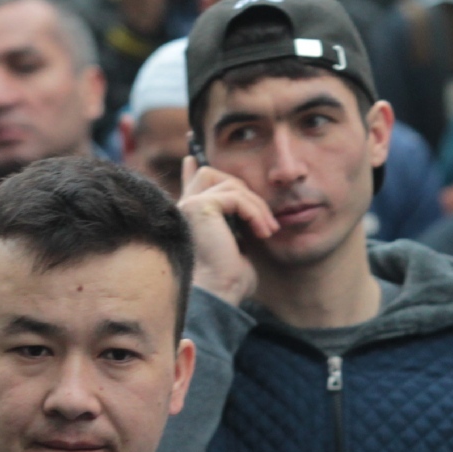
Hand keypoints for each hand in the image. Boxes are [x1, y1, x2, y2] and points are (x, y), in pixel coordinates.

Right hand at [179, 156, 276, 305]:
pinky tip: (262, 233)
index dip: (192, 170)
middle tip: (266, 222)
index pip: (189, 184)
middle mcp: (184, 208)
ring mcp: (189, 205)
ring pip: (231, 184)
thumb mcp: (238, 248)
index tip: (191, 158)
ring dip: (256, 206)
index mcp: (190, 217)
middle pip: (212, 173)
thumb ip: (237, 226)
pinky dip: (254, 212)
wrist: (219, 294)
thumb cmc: (229, 281)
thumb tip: (248, 214)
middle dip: (245, 191)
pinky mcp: (199, 206)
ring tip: (268, 232)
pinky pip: (236, 196)